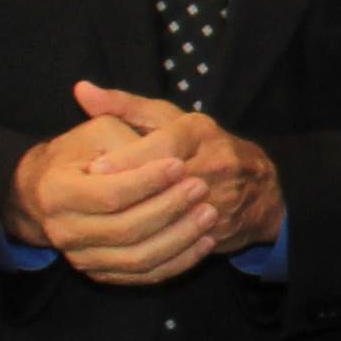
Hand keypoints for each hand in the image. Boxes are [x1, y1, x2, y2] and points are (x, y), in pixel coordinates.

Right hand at [6, 93, 208, 284]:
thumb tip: (169, 157)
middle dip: (168, 209)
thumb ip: (131, 144)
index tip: (179, 164)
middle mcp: (64, 232)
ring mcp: (82, 258)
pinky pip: (144, 275)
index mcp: (57, 193)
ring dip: (179, 238)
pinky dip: (178, 261)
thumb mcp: (101, 130)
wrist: (52, 188)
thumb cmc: (83, 150)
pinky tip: (203, 240)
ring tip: (208, 213)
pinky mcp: (102, 272)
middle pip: (125, 229)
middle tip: (201, 187)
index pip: (110, 194)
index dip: (148, 181)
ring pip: (137, 258)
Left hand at [71, 83, 285, 257]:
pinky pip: (182, 246)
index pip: (162, 145)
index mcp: (201, 132)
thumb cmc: (202, 145)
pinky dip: (151, 249)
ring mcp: (222, 200)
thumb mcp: (168, 118)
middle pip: (168, 184)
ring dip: (137, 226)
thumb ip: (124, 106)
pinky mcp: (220, 230)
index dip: (127, 159)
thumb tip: (81, 91)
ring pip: (175, 219)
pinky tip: (120, 250)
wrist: (259, 186)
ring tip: (100, 229)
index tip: (93, 169)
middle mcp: (217, 164)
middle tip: (89, 205)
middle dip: (128, 196)